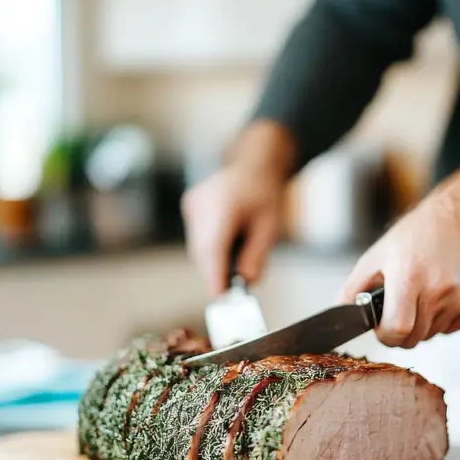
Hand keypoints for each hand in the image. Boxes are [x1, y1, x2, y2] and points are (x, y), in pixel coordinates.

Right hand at [180, 121, 294, 295]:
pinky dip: (209, 245)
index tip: (219, 295)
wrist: (253, 164)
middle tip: (234, 284)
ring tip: (237, 244)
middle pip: (204, 251)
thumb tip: (246, 283)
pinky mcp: (189, 206)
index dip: (214, 274)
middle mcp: (203, 204)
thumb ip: (257, 257)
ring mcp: (193, 204)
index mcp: (225, 206)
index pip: (214, 248)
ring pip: (198, 246)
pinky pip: (196, 236)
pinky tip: (227, 232)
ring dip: (214, 257)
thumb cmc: (264, 194)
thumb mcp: (269, 228)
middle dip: (217, 270)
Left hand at [340, 193, 459, 348]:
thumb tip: (339, 317)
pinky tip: (441, 294)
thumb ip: (353, 289)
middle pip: (413, 339)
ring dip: (422, 323)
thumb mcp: (377, 255)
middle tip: (400, 306)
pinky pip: (450, 329)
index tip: (383, 324)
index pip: (396, 331)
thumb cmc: (417, 235)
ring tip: (423, 293)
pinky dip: (442, 319)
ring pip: (431, 335)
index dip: (385, 334)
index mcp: (409, 277)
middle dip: (401, 330)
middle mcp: (438, 290)